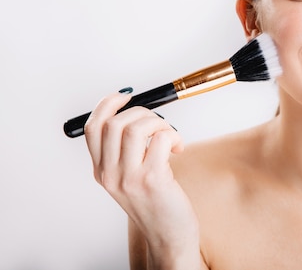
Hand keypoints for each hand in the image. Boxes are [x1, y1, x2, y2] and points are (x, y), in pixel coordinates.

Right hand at [84, 90, 201, 266]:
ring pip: (134, 128)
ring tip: (169, 135)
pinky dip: (173, 135)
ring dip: (159, 123)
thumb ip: (125, 152)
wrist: (168, 235)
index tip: (125, 96)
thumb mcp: (129, 178)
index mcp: (101, 171)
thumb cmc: (155, 203)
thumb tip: (138, 116)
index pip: (92, 128)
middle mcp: (110, 174)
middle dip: (142, 113)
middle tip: (159, 125)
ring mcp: (129, 178)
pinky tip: (178, 148)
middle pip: (114, 123)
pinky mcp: (152, 180)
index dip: (107, 104)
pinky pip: (160, 139)